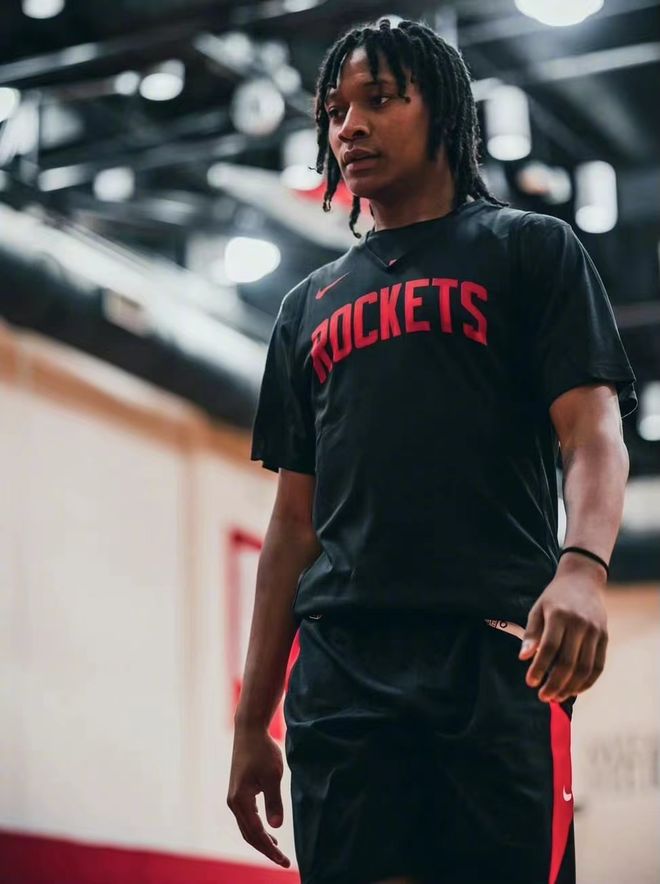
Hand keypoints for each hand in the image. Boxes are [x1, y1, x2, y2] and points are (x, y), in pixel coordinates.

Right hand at [226, 724, 290, 867]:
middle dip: (265, 849)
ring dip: (261, 840)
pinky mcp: (238, 792)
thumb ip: (274, 801)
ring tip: (277, 851)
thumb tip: (276, 827)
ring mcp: (234, 797)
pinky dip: (257, 828)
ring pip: (246, 827)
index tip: (284, 860)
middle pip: (248, 834)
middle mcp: (233, 802)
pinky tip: (268, 830)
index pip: (256, 833)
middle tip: (283, 861)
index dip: (270, 849)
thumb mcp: (272, 775)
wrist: (249, 731)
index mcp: (240, 800)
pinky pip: (246, 817)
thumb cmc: (262, 750)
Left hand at [519, 558, 607, 702]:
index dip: (539, 668)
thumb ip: (531, 633)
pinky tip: (575, 689)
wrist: (584, 579)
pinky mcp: (604, 637)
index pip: (549, 648)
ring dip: (571, 687)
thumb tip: (523, 657)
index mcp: (559, 615)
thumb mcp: (538, 608)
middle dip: (554, 683)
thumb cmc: (554, 597)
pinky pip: (598, 665)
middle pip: (568, 662)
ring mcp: (595, 631)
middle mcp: (579, 624)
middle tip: (543, 697)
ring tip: (557, 697)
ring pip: (585, 668)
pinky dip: (588, 681)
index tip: (530, 683)